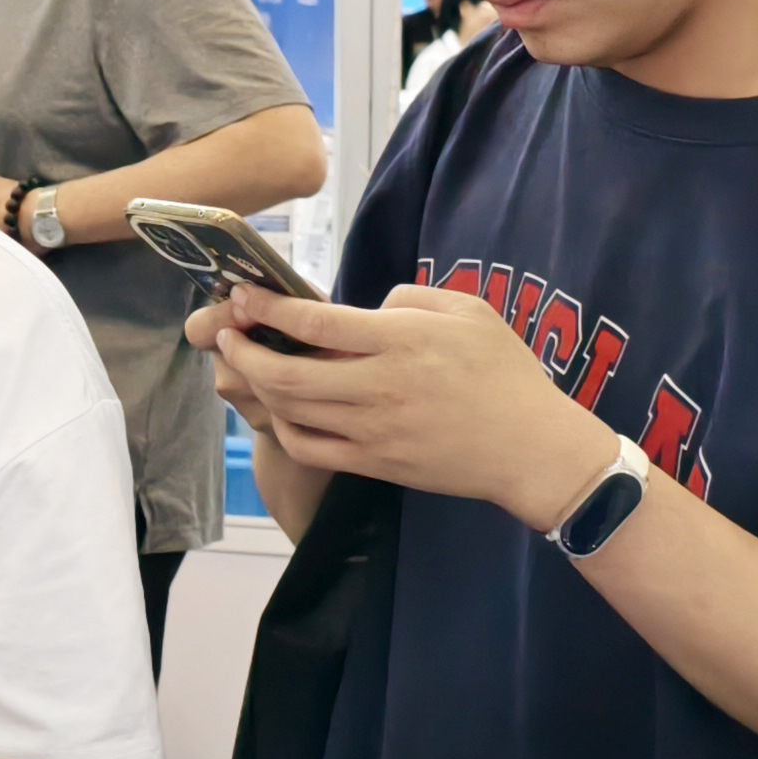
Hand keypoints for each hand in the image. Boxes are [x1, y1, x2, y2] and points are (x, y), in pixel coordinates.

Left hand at [203, 283, 618, 532]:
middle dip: (241, 349)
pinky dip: (281, 426)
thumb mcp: (468, 312)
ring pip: (289, 410)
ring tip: (244, 365)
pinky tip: (280, 408)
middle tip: (226, 332)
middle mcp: (379, 386)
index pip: (315, 323)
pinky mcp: (374, 462)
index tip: (242, 295)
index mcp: (401, 341)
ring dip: (254, 386)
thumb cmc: (506, 374)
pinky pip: (308, 448)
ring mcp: (373, 430)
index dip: (267, 308)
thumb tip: (369, 306)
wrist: (531, 449)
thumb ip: (410, 297)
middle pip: (285, 372)